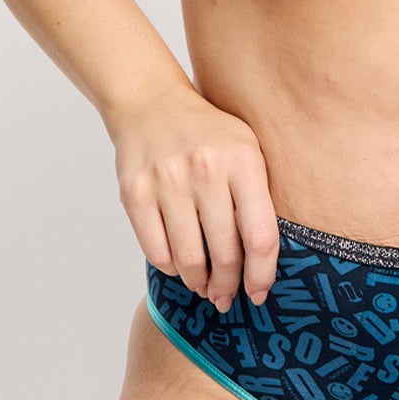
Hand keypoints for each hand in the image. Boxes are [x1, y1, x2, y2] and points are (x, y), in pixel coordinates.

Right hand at [107, 88, 279, 309]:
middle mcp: (206, 169)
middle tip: (226, 296)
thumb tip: (263, 263)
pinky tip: (178, 263)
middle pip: (225, 254)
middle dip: (228, 285)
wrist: (151, 102)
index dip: (261, 275)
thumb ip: (258, 197)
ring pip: (189, 259)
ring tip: (203, 285)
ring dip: (198, 282)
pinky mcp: (135, 192)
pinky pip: (156, 251)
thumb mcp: (247, 149)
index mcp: (243, 159)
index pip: (260, 236)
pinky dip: (171, 267)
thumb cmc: (208, 134)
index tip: (258, 294)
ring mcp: (167, 181)